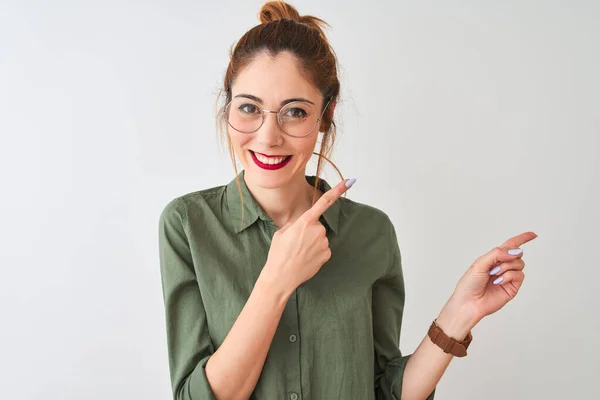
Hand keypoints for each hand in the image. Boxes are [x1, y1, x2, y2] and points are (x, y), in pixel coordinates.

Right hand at [260, 178, 355, 293]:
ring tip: (299, 252)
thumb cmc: (278, 254)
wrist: (281, 276)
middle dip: (309, 232)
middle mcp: (318, 230)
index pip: (324, 202)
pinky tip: (306, 259)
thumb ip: (295, 224)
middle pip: (317, 225)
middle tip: (296, 243)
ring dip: (312, 243)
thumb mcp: (282, 233)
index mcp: (305, 221)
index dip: (338, 190)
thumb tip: (302, 224)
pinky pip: (323, 249)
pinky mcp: (327, 254)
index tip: (350, 181)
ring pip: (320, 238)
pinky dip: (316, 253)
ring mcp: (324, 243)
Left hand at [451, 232, 537, 322]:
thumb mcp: (480, 263)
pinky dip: (508, 276)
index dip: (522, 239)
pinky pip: (519, 275)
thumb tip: (515, 251)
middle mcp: (502, 266)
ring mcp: (509, 277)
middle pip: (517, 254)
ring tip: (493, 275)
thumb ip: (497, 254)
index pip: (510, 245)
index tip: (533, 235)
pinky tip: (498, 281)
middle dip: (507, 257)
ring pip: (519, 263)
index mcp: (494, 258)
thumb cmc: (470, 283)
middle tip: (494, 266)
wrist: (469, 302)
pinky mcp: (513, 287)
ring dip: (506, 267)